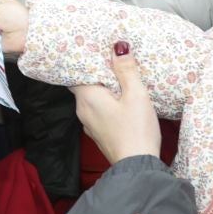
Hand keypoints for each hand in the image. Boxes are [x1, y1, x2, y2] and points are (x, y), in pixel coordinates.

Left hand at [69, 42, 160, 161]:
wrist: (137, 166)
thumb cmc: (136, 130)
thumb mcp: (136, 95)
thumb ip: (126, 70)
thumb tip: (118, 47)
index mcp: (87, 97)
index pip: (75, 72)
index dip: (84, 61)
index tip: (94, 51)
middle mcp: (82, 110)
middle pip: (83, 85)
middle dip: (95, 74)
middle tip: (110, 61)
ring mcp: (89, 124)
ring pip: (91, 99)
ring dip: (102, 89)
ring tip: (118, 79)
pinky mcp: (99, 134)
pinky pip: (98, 112)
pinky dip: (105, 103)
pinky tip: (120, 101)